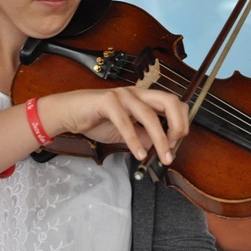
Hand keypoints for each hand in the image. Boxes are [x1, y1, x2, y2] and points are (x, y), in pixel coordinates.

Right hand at [42, 87, 188, 164]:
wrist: (69, 112)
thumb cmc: (97, 119)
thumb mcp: (127, 131)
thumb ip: (144, 136)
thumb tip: (162, 147)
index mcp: (144, 98)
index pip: (173, 103)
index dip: (181, 122)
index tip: (176, 143)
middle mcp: (137, 93)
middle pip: (169, 101)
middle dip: (178, 124)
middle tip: (175, 146)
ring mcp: (122, 95)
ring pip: (149, 114)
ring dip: (160, 138)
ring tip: (163, 157)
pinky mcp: (107, 101)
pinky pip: (125, 122)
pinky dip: (134, 140)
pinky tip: (139, 154)